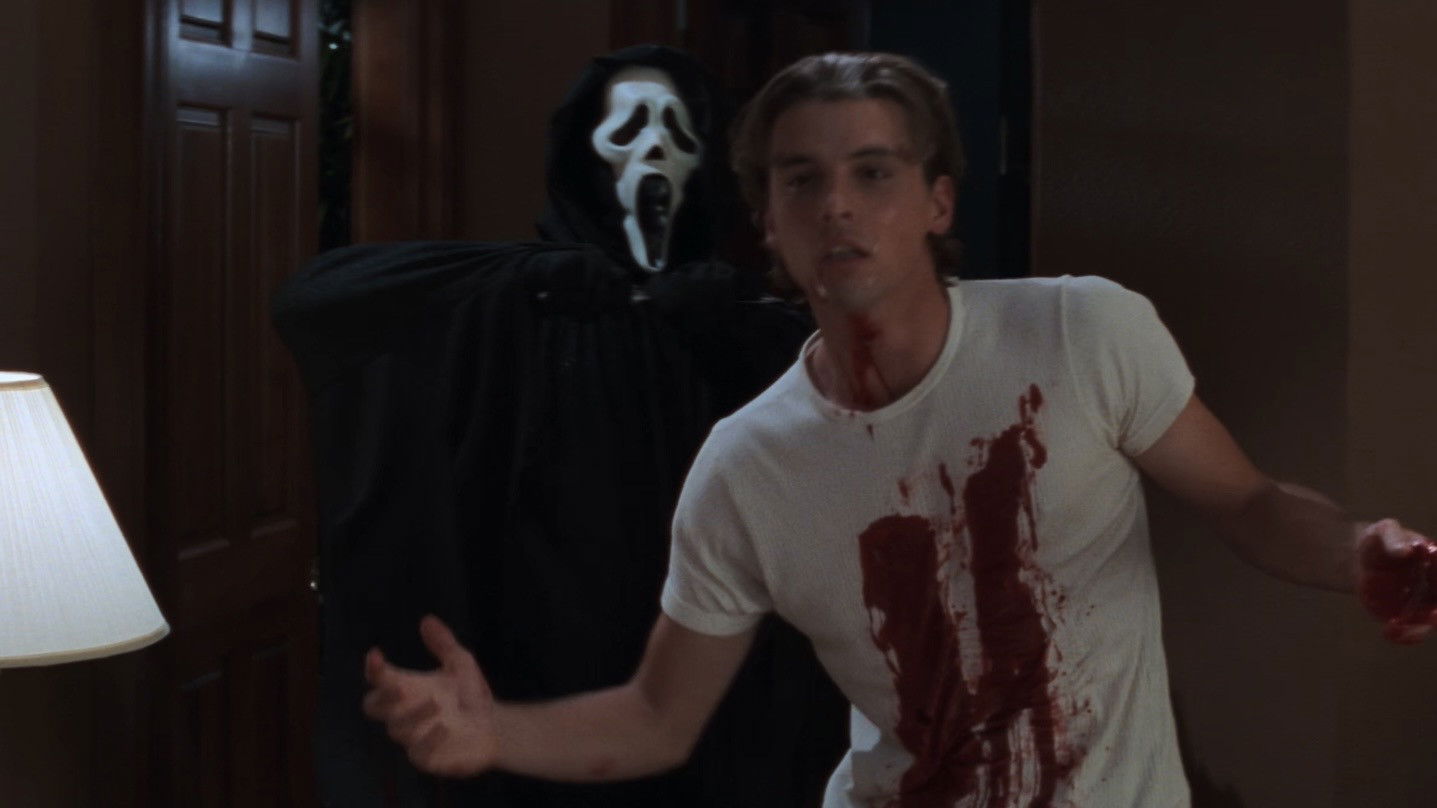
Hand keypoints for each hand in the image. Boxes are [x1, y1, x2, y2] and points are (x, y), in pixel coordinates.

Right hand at [362, 615, 498, 776]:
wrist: (495, 724)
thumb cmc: (470, 693)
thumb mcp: (461, 663)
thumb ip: (444, 643)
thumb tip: (427, 620)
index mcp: (407, 688)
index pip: (379, 679)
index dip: (373, 669)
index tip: (376, 655)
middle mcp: (404, 713)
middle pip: (374, 707)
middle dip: (382, 698)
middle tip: (399, 688)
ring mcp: (413, 737)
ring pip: (396, 729)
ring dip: (412, 716)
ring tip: (436, 704)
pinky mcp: (428, 758)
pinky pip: (418, 754)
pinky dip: (428, 742)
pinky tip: (444, 729)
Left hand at [1356, 519, 1436, 643]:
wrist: (1359, 558)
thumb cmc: (1379, 540)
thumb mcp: (1383, 531)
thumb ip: (1394, 538)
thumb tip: (1407, 550)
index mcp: (1436, 562)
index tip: (1436, 580)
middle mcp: (1435, 585)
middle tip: (1432, 615)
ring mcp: (1422, 602)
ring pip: (1430, 621)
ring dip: (1419, 629)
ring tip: (1398, 628)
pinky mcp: (1406, 614)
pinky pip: (1411, 630)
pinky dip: (1404, 636)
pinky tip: (1388, 632)